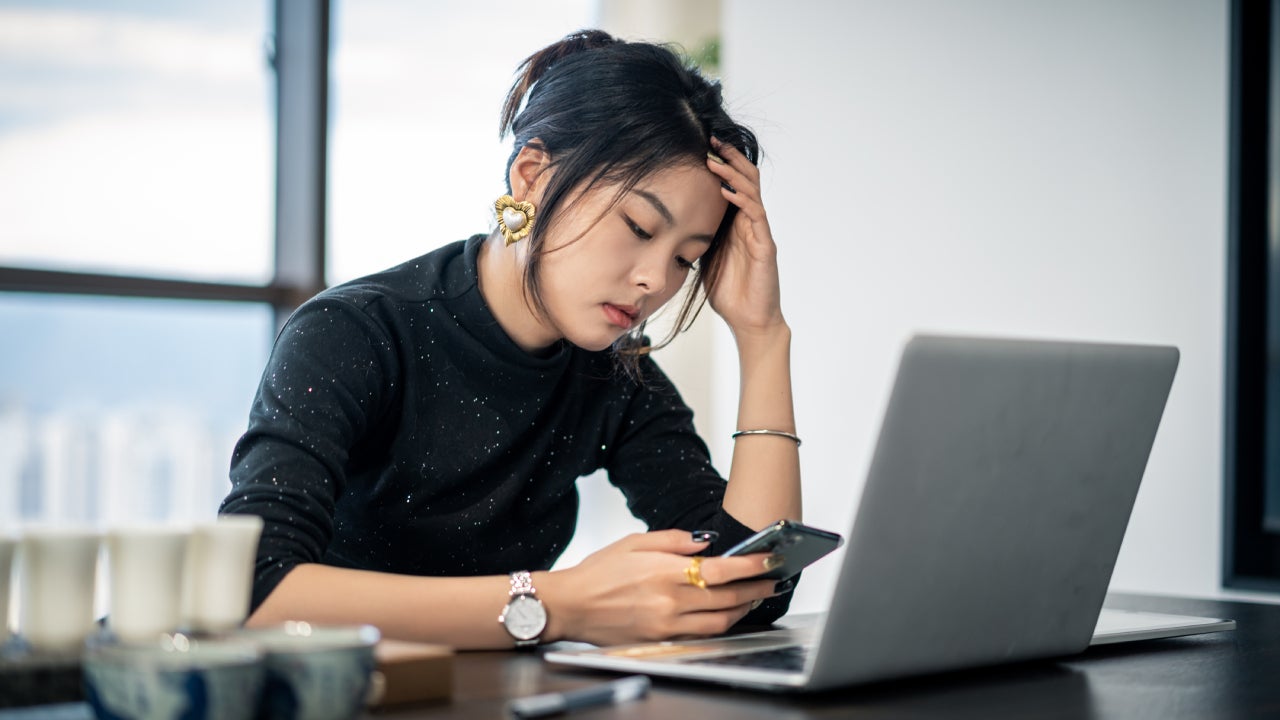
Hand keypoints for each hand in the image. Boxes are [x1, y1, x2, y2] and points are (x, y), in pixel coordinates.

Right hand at [540, 530, 777, 645]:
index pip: (722, 570)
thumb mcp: (634, 542)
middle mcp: (670, 601)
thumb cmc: (598, 572)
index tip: (770, 560)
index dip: (751, 566)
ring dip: (743, 609)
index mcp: (665, 572)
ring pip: (720, 621)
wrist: (571, 606)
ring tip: (754, 596)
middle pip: (728, 597)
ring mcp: (667, 624)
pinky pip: (701, 634)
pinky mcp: (662, 640)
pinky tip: (727, 614)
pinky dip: (720, 624)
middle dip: (756, 588)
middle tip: (773, 579)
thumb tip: (707, 540)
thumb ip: (675, 539)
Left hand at [704, 137, 785, 339]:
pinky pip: (756, 216)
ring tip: (714, 161)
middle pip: (745, 179)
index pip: (732, 183)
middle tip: (711, 140)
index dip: (721, 164)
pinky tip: (726, 191)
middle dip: (729, 158)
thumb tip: (670, 223)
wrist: (750, 321)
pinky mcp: (766, 246)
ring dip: (732, 174)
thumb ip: (697, 238)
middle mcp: (750, 223)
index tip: (702, 146)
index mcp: (736, 224)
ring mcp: (759, 233)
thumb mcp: (705, 258)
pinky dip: (741, 201)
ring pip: (751, 192)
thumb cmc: (729, 292)